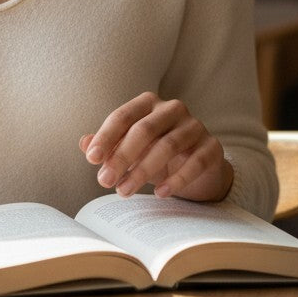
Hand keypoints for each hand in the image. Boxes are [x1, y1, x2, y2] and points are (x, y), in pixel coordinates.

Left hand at [79, 92, 232, 202]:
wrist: (199, 168)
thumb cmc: (157, 152)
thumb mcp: (130, 148)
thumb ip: (109, 145)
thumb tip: (84, 144)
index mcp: (148, 102)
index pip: (123, 116)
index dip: (106, 137)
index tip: (91, 159)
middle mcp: (172, 108)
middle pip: (144, 130)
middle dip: (121, 157)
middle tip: (104, 181)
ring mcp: (195, 126)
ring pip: (168, 146)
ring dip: (143, 171)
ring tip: (124, 191)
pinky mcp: (212, 146)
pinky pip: (195, 162)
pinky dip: (176, 179)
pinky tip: (160, 193)